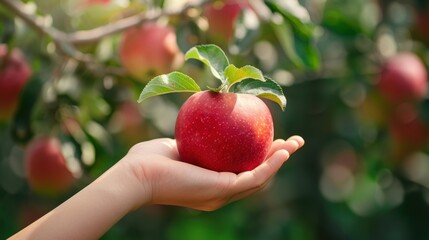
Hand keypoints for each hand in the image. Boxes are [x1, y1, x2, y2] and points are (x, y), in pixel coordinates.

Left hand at [122, 136, 304, 210]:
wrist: (137, 174)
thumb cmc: (149, 160)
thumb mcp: (179, 145)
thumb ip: (195, 140)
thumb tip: (206, 120)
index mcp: (210, 184)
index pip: (240, 170)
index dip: (258, 157)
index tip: (268, 140)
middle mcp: (220, 192)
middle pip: (256, 175)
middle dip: (275, 159)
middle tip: (292, 142)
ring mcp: (223, 194)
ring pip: (260, 177)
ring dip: (279, 161)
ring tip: (295, 144)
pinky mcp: (223, 189)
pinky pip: (254, 176)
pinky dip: (270, 165)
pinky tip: (282, 151)